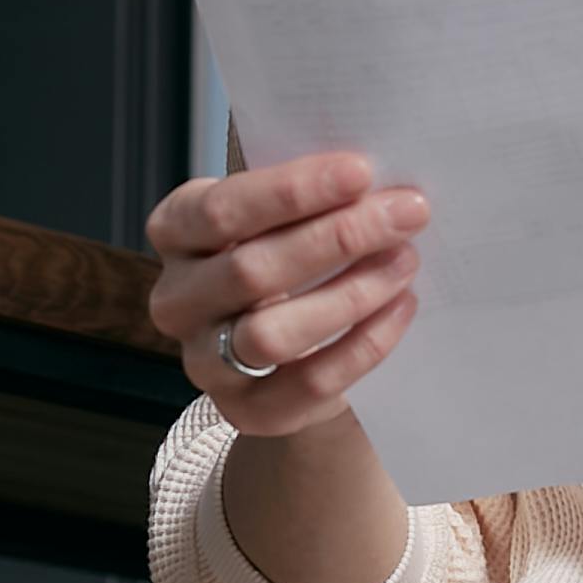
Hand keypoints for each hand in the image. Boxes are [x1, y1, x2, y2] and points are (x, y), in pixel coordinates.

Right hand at [145, 149, 427, 437]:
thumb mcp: (285, 219)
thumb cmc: (292, 259)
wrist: (295, 350)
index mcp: (176, 232)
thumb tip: (380, 178)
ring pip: (271, 335)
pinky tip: (402, 307)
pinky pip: (309, 381)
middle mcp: (176, 300)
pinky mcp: (246, 411)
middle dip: (338, 237)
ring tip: (405, 261)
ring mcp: (204, 362)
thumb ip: (312, 197)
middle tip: (406, 213)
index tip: (361, 171)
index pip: (221, 210)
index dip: (291, 190)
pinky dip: (364, 343)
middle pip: (251, 269)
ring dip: (350, 294)